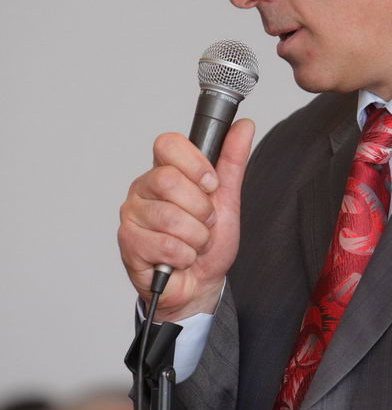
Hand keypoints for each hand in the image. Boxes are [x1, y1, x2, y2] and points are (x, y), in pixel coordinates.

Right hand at [118, 119, 254, 320]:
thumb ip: (232, 160)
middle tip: (204, 222)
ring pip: (169, 217)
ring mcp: (132, 214)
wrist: (200, 283)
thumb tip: (245, 125)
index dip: (194, 164)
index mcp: (165, 169)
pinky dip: (184, 256)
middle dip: (200, 209)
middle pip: (168, 180)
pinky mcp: (128, 242)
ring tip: (194, 242)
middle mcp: (144, 187)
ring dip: (195, 237)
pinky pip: (164, 244)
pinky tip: (182, 258)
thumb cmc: (209, 240)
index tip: (211, 184)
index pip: (168, 144)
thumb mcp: (226, 198)